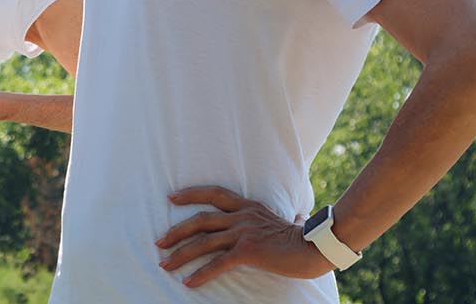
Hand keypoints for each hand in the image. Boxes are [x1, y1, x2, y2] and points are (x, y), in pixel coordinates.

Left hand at [155, 186, 332, 287]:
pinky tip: (189, 282)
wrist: (316, 248)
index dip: (191, 194)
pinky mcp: (247, 251)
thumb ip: (280, 218)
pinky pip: (218, 263)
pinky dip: (201, 273)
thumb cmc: (305, 238)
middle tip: (159, 242)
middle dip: (176, 231)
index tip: (171, 197)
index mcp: (248, 206)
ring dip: (181, 254)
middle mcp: (241, 216)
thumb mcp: (286, 221)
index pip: (214, 193)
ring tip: (165, 264)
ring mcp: (243, 232)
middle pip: (200, 220)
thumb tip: (296, 216)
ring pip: (203, 242)